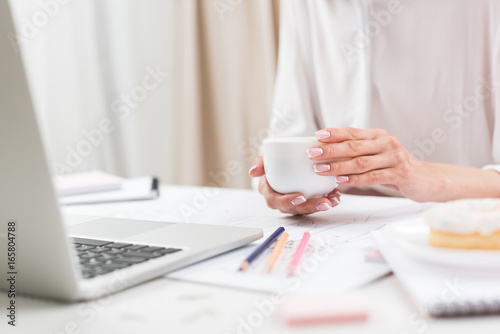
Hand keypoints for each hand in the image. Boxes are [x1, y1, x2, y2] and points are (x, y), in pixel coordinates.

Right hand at [249, 156, 340, 214]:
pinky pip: (316, 204)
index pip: (276, 201)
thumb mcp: (266, 160)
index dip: (287, 202)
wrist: (284, 162)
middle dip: (311, 207)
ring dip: (322, 205)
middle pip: (295, 209)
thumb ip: (260, 163)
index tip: (300, 196)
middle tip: (325, 202)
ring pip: (308, 209)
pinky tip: (337, 195)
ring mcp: (294, 204)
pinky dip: (328, 199)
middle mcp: (282, 202)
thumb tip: (253, 172)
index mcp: (270, 194)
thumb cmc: (273, 163)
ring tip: (335, 199)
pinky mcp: (305, 202)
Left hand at [307, 127, 428, 201]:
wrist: (426, 179)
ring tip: (320, 170)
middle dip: (330, 150)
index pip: (352, 132)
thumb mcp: (377, 154)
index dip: (334, 134)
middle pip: (354, 146)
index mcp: (378, 135)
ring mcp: (394, 157)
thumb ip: (358, 151)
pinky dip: (354, 179)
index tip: (316, 136)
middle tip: (312, 154)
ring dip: (338, 166)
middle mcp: (386, 143)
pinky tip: (340, 181)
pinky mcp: (400, 173)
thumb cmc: (395, 167)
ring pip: (361, 162)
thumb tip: (326, 152)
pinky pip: (372, 177)